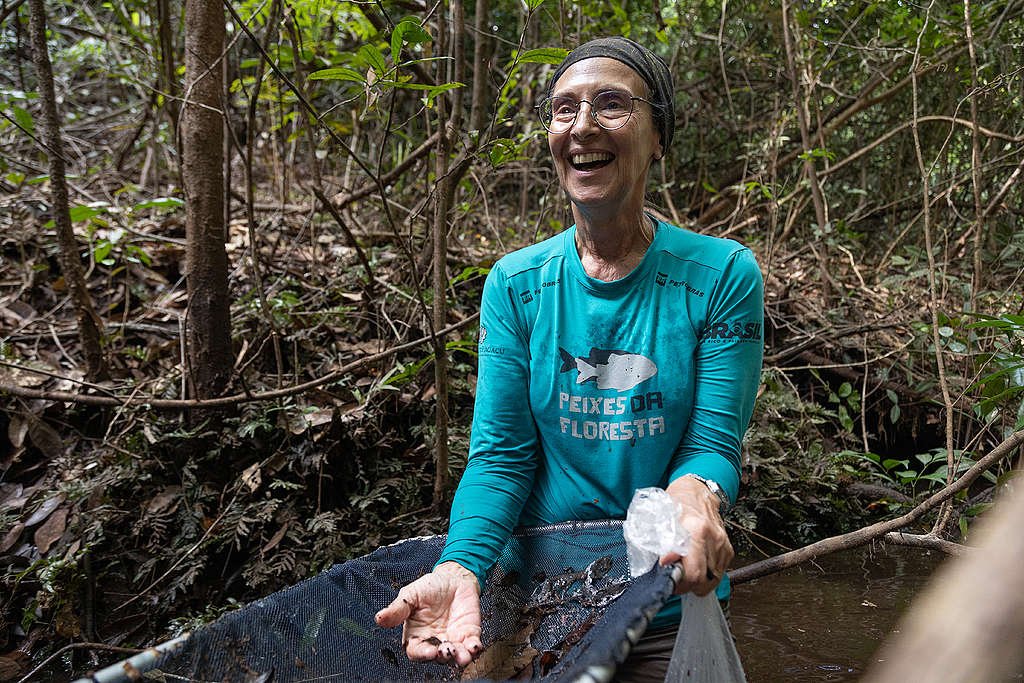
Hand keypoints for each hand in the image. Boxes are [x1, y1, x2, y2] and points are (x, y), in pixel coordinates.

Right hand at [374, 561, 482, 665]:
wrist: (453, 577)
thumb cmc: (429, 587)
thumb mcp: (410, 595)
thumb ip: (397, 609)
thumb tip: (379, 619)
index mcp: (417, 635)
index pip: (417, 652)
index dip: (422, 655)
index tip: (429, 651)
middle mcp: (435, 641)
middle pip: (438, 658)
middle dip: (443, 657)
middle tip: (447, 650)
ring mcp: (453, 639)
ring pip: (456, 656)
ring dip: (460, 658)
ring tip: (463, 655)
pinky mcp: (469, 634)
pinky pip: (472, 646)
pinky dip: (474, 649)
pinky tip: (475, 646)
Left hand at [659, 476, 732, 595]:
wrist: (697, 491)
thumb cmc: (678, 503)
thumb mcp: (663, 520)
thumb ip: (664, 544)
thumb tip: (665, 564)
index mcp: (696, 530)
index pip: (695, 572)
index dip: (682, 584)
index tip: (672, 583)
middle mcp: (713, 538)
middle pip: (706, 579)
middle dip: (690, 586)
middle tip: (678, 581)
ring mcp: (723, 543)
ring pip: (714, 578)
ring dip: (700, 581)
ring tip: (686, 571)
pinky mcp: (728, 548)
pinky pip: (720, 571)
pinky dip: (708, 573)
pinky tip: (698, 565)